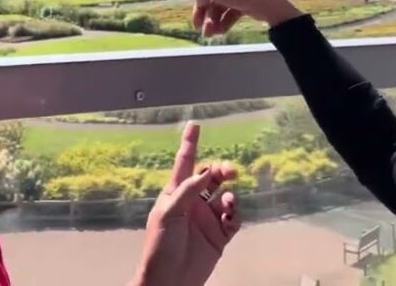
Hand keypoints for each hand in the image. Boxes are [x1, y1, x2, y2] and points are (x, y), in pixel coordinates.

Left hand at [131, 122, 240, 285]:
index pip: (185, 163)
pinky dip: (236, 213)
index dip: (190, 143)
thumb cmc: (160, 246)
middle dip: (222, 170)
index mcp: (176, 194)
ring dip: (231, 194)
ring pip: (226, 196)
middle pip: (212, 177)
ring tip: (229, 201)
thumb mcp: (168, 214)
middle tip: (230, 172)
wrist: (169, 280)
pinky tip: (231, 215)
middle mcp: (193, 203)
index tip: (195, 124)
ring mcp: (207, 219)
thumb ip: (188, 191)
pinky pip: (233, 218)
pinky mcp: (219, 236)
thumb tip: (206, 172)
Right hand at [191, 0, 302, 36]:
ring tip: (210, 34)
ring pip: (219, 7)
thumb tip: (200, 3)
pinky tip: (220, 31)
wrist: (274, 7)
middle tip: (198, 27)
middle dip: (203, 11)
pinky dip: (224, 22)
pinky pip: (230, 13)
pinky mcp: (246, 5)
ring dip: (212, 20)